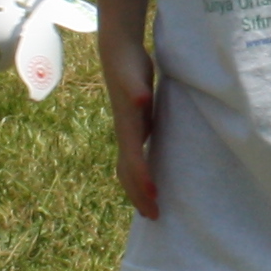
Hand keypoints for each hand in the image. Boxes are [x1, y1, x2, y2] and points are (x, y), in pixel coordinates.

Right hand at [102, 40, 162, 220]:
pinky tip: (150, 182)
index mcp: (127, 126)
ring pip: (128, 168)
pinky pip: (134, 158)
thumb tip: (141, 100)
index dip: (142, 180)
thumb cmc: (127, 63)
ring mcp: (128, 131)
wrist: (117, 53)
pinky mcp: (134, 127)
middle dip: (139, 194)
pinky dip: (140, 174)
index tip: (154, 198)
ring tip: (149, 208)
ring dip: (137, 189)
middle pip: (128, 171)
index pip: (133, 160)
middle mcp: (125, 133)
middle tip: (154, 217)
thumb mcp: (133, 74)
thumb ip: (135, 88)